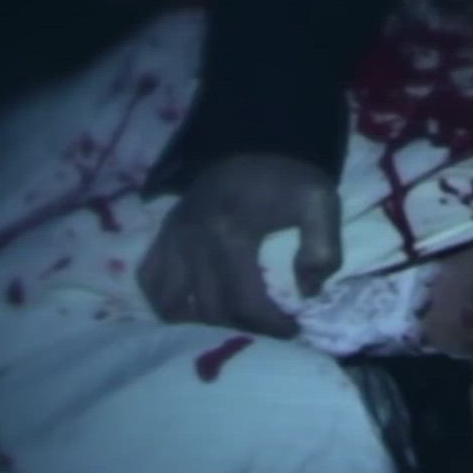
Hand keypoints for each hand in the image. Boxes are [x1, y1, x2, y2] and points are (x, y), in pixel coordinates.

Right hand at [137, 153, 341, 336]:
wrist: (257, 142)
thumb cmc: (290, 178)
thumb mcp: (320, 205)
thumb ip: (323, 250)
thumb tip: (307, 291)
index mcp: (230, 234)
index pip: (244, 302)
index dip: (271, 325)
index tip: (292, 328)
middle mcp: (192, 240)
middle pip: (210, 310)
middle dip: (242, 329)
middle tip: (268, 330)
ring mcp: (172, 238)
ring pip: (172, 304)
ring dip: (203, 324)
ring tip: (234, 323)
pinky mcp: (163, 235)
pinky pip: (150, 281)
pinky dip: (167, 302)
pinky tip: (195, 307)